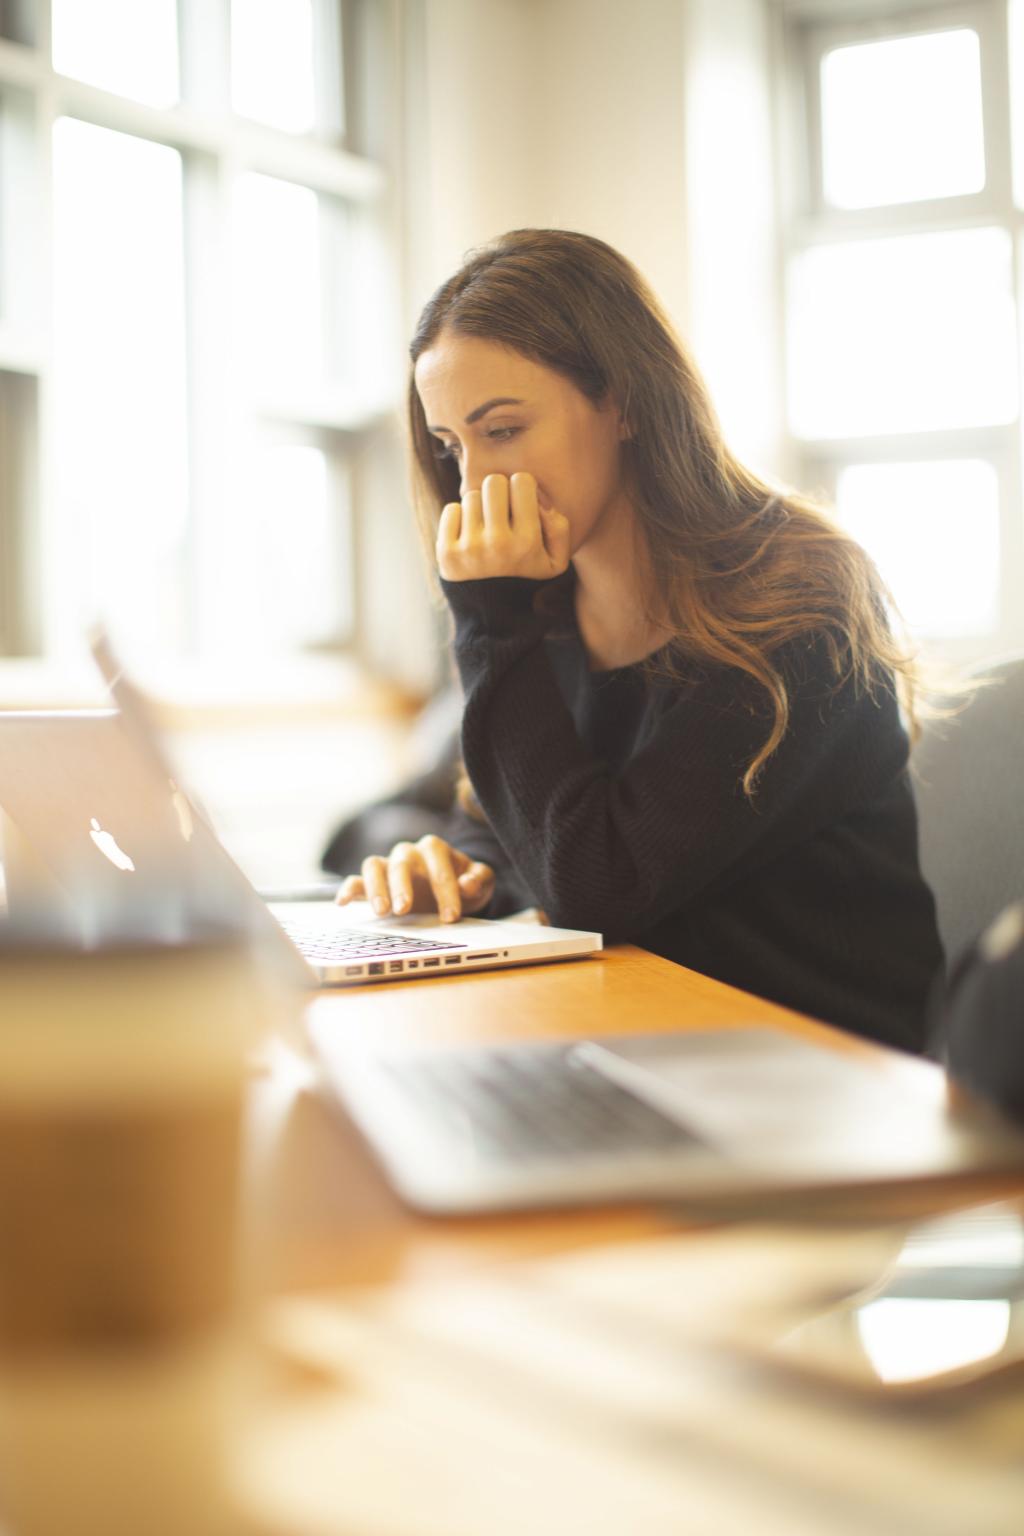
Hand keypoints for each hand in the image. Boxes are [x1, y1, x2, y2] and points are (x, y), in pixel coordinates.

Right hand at [336, 835, 494, 923]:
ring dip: (376, 888)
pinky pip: (356, 880)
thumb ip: (480, 879)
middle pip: (401, 863)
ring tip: (382, 912)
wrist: (450, 891)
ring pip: (374, 866)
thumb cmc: (464, 885)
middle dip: (402, 886)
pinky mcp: (374, 882)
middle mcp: (409, 853)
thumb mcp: (481, 883)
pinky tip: (342, 903)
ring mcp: (389, 866)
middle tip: (405, 910)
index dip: (446, 891)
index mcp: (435, 848)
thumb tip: (467, 883)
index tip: (450, 916)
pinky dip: (348, 889)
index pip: (439, 866)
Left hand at [437, 472, 570, 581]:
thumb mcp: (557, 562)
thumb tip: (537, 498)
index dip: (522, 490)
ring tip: (486, 530)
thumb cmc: (527, 583)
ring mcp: (469, 548)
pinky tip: (469, 537)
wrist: (495, 621)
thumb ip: (559, 527)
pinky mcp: (446, 553)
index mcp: (527, 542)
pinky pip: (451, 510)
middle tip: (501, 514)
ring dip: (479, 508)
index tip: (521, 506)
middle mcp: (498, 544)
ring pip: (471, 496)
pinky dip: (459, 519)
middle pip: (493, 482)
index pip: (521, 480)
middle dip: (499, 494)